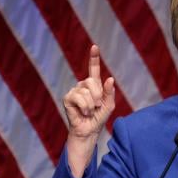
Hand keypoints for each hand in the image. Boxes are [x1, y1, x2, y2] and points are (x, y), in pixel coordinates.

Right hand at [63, 45, 115, 175]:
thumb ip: (110, 92)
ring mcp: (74, 91)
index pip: (93, 69)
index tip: (95, 47)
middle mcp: (83, 86)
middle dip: (98, 95)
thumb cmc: (99, 118)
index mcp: (94, 86)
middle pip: (92, 81)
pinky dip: (84, 107)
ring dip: (91, 104)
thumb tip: (110, 78)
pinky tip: (83, 113)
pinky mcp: (67, 98)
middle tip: (97, 106)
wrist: (89, 131)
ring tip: (89, 111)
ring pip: (86, 91)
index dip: (94, 58)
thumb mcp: (109, 105)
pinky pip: (79, 97)